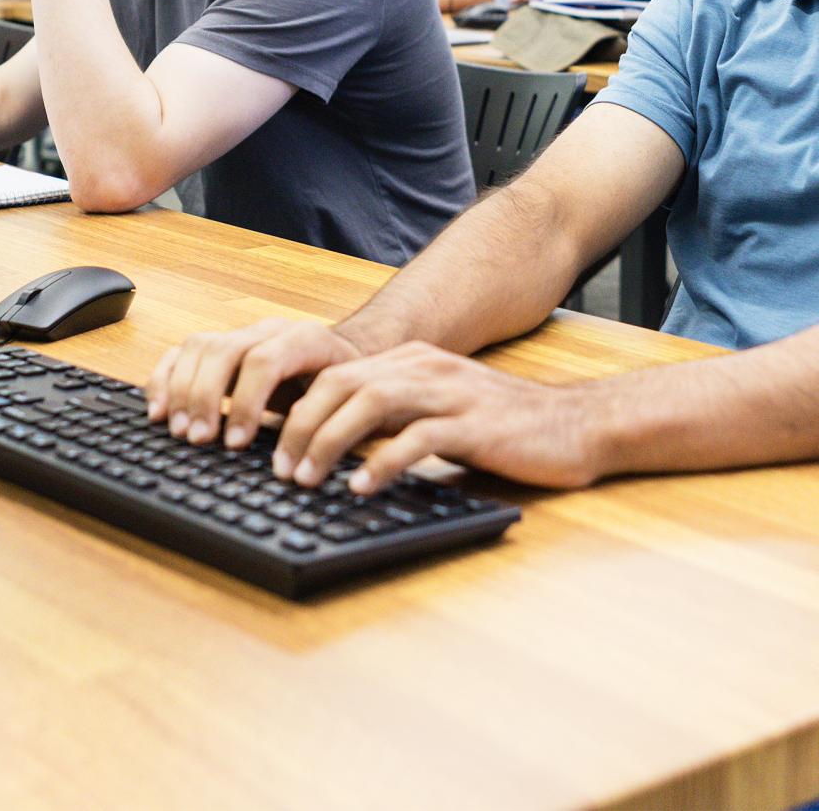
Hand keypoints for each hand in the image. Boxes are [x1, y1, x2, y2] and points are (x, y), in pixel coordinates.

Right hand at [146, 318, 360, 448]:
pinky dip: (164, 379)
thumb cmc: (344, 390)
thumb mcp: (344, 404)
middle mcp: (270, 330)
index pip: (265, 360)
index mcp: (306, 339)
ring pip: (199, 346)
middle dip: (206, 397)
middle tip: (199, 439)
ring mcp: (243, 335)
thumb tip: (291, 460)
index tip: (235, 443)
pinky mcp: (221, 346)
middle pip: (224, 349)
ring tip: (179, 431)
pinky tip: (157, 410)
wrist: (345, 362)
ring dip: (181, 391)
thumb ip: (318, 423)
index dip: (246, 402)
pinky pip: (182, 352)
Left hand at [270, 343, 606, 492]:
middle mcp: (426, 369)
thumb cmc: (505, 428)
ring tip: (305, 478)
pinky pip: (417, 438)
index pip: (336, 375)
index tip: (271, 448)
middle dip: (300, 425)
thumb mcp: (440, 411)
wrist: (577, 425)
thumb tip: (337, 450)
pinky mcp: (475, 424)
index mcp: (413, 362)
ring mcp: (451, 393)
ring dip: (329, 441)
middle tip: (278, 469)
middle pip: (342, 383)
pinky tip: (360, 486)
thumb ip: (396, 419)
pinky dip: (382, 462)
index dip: (297, 409)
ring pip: (371, 403)